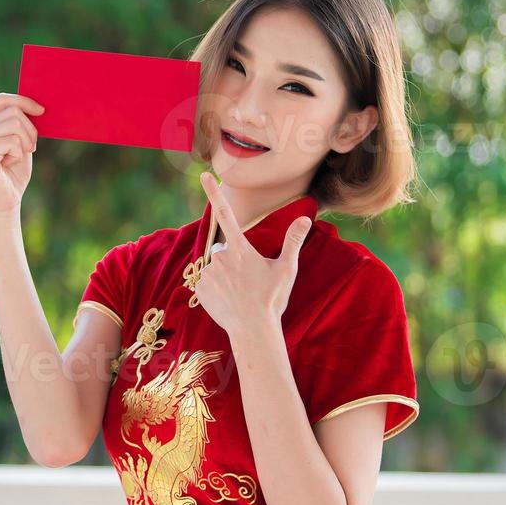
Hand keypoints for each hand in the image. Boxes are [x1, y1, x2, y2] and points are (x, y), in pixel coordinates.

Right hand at [0, 92, 42, 217]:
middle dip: (30, 130)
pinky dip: (19, 153)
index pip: (3, 100)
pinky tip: (9, 163)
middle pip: (13, 111)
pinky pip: (13, 140)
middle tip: (29, 148)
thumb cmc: (13, 174)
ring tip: (18, 156)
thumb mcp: (22, 142)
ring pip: (15, 124)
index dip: (24, 101)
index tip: (41, 111)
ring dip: (26, 142)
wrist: (5, 201)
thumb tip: (36, 105)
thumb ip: (22, 123)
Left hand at [196, 171, 312, 339]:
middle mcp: (220, 256)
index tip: (204, 174)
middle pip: (224, 249)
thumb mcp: (286, 269)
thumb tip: (305, 219)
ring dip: (224, 275)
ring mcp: (208, 273)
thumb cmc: (272, 299)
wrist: (253, 330)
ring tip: (239, 292)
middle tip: (248, 280)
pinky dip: (215, 289)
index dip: (213, 193)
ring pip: (215, 266)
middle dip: (233, 260)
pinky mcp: (199, 288)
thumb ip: (293, 242)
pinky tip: (227, 300)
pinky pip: (206, 282)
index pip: (226, 214)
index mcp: (240, 249)